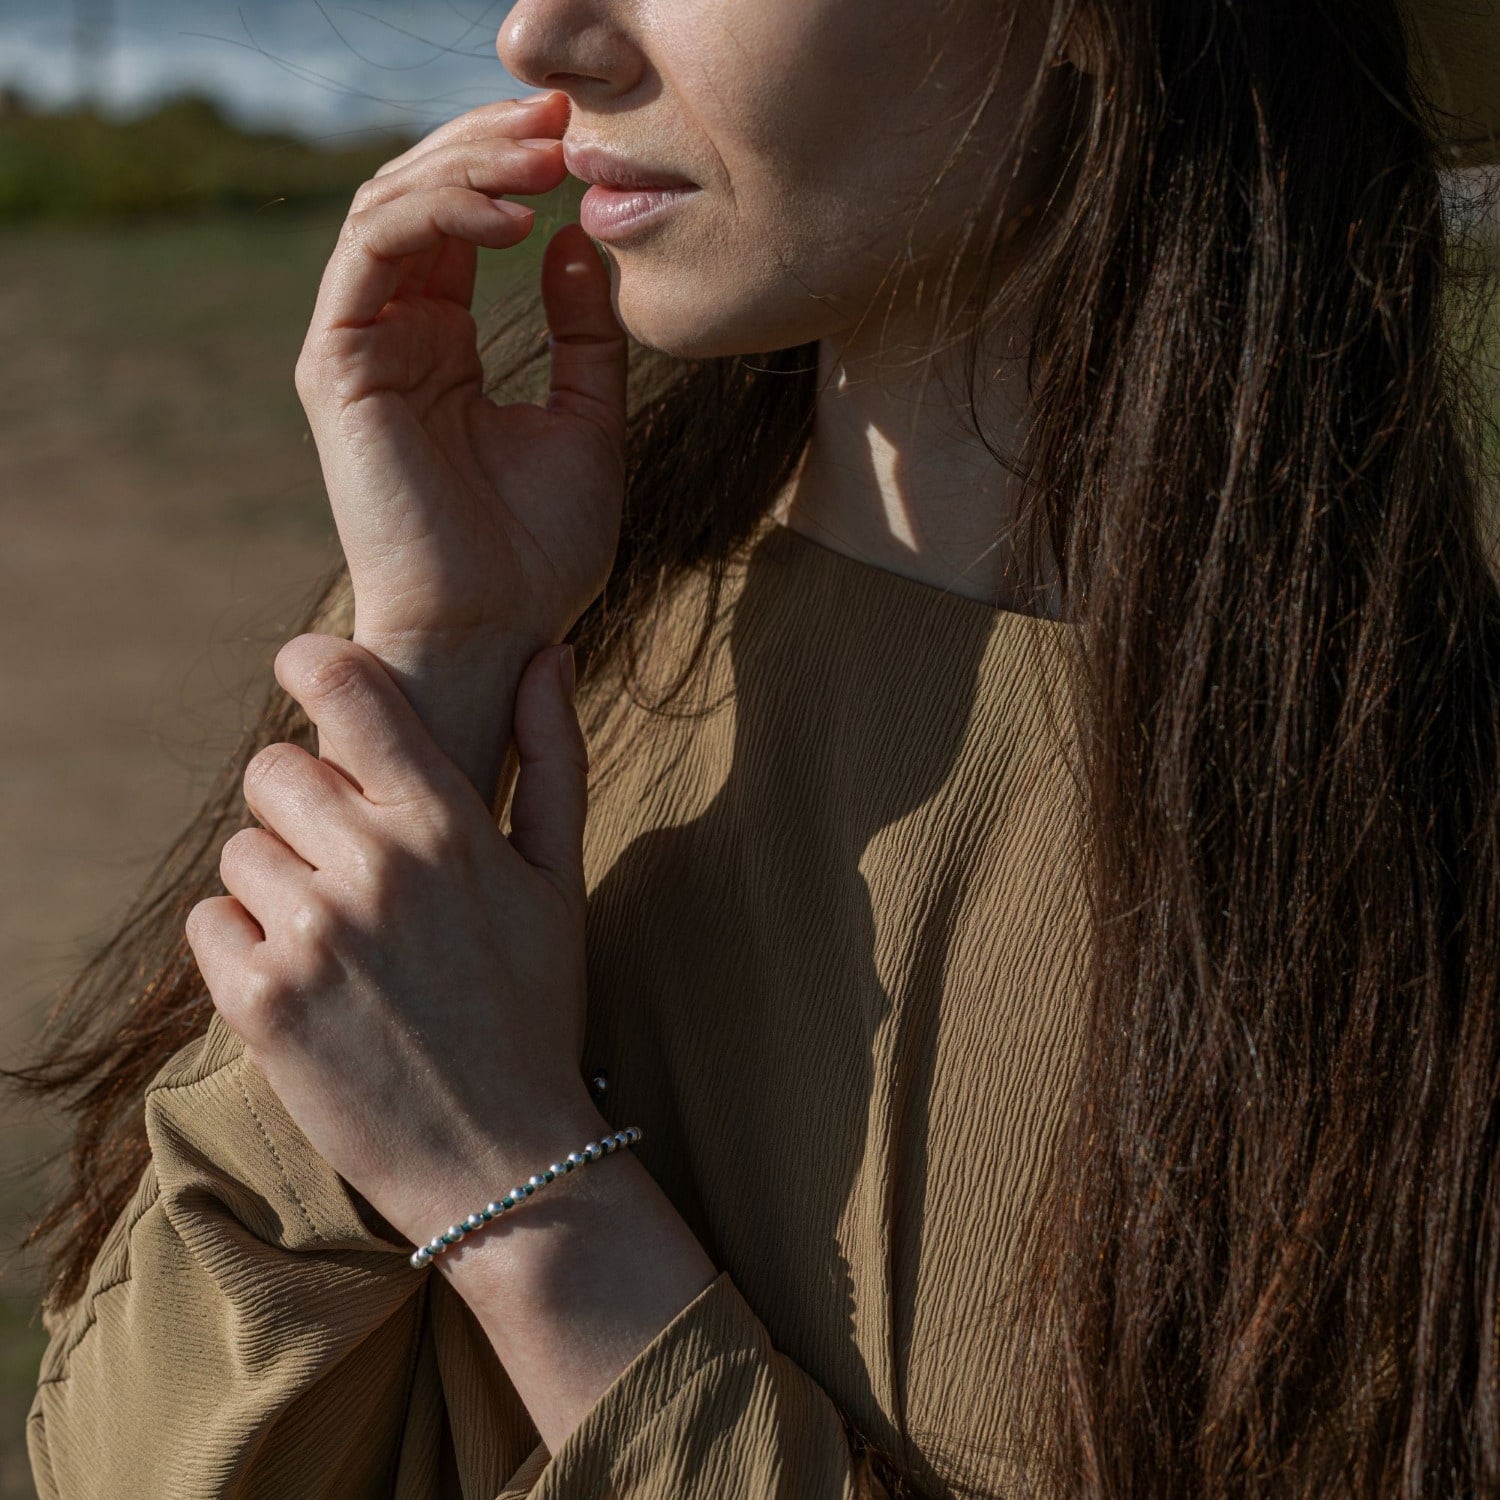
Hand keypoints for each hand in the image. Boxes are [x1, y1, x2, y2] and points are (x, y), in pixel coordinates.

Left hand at [184, 632, 605, 1246]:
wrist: (503, 1158)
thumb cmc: (536, 1008)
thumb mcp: (560, 880)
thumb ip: (553, 756)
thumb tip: (548, 653)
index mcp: (446, 825)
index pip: (348, 690)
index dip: (313, 664)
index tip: (307, 668)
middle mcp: (375, 868)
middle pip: (275, 770)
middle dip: (303, 804)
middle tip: (350, 863)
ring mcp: (313, 936)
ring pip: (241, 851)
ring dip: (277, 884)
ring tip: (342, 941)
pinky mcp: (260, 1003)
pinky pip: (208, 924)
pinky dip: (243, 945)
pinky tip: (308, 982)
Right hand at [295, 91, 626, 655]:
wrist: (498, 626)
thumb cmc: (542, 549)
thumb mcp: (589, 423)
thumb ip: (582, 332)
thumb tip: (574, 235)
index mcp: (443, 346)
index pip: (458, 220)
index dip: (509, 165)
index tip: (577, 136)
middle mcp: (394, 335)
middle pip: (419, 195)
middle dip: (489, 145)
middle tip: (562, 120)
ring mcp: (359, 346)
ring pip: (388, 206)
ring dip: (467, 166)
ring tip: (545, 157)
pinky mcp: (335, 364)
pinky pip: (371, 253)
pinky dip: (435, 216)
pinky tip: (509, 218)